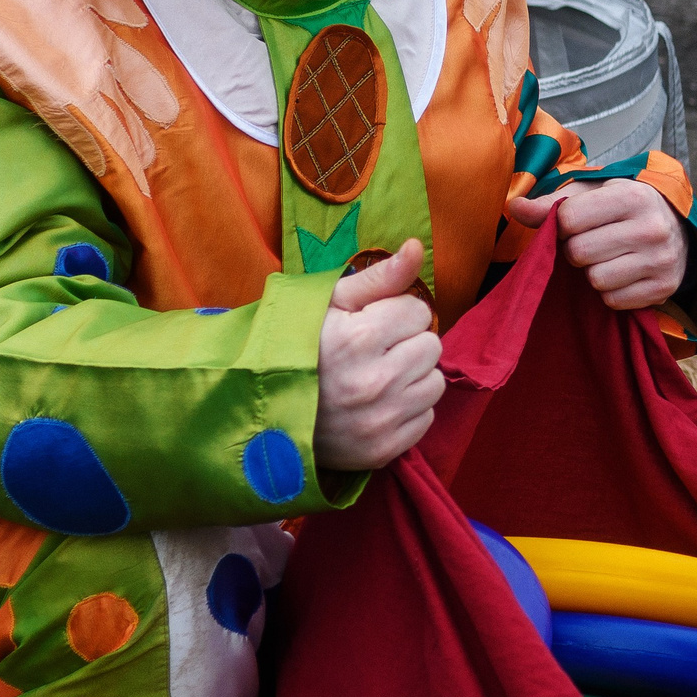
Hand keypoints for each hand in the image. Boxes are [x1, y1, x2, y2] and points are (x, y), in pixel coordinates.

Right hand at [313, 240, 444, 470]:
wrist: (262, 410)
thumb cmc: (297, 347)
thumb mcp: (329, 302)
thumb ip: (379, 277)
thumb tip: (418, 247)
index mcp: (359, 339)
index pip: (418, 312)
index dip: (395, 313)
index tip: (370, 323)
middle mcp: (375, 382)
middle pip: (431, 346)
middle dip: (407, 342)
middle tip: (375, 350)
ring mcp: (380, 420)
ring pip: (435, 383)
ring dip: (413, 376)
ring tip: (378, 376)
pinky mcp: (383, 449)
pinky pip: (426, 418)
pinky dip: (408, 409)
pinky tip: (378, 404)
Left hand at [504, 177, 690, 309]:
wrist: (676, 227)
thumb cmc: (623, 207)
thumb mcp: (592, 193)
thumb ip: (552, 202)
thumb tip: (515, 208)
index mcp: (632, 196)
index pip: (569, 218)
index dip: (562, 224)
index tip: (574, 223)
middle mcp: (652, 228)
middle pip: (580, 253)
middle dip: (577, 250)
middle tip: (593, 242)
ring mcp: (661, 260)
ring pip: (596, 280)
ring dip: (593, 273)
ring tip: (609, 257)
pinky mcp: (664, 288)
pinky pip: (614, 301)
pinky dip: (611, 291)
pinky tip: (623, 274)